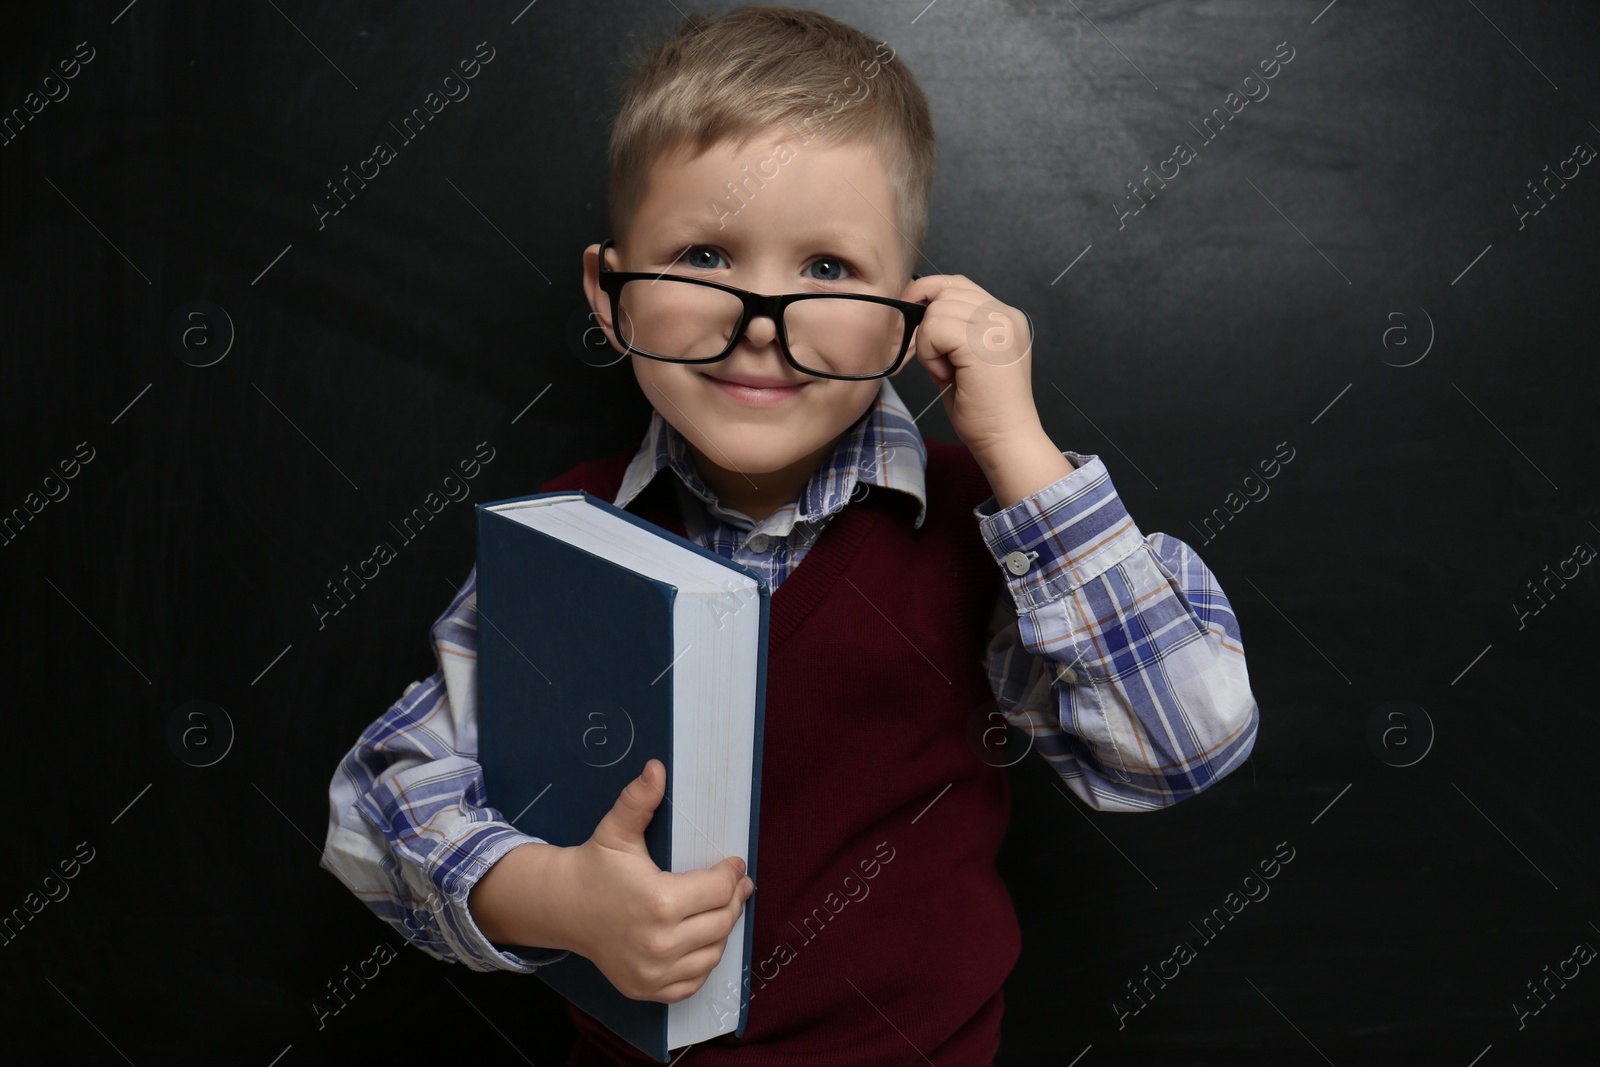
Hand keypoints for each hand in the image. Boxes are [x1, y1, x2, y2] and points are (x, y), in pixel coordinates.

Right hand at [559, 758, 753, 1002]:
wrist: (564, 907)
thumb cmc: (596, 866)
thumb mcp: (617, 829)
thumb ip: (639, 799)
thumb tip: (657, 768)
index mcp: (658, 902)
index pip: (719, 889)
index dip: (732, 873)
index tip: (734, 864)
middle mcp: (658, 943)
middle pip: (722, 921)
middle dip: (733, 900)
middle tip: (735, 885)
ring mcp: (653, 971)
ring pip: (714, 953)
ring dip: (722, 930)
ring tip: (718, 908)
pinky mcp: (647, 988)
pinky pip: (694, 981)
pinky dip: (703, 961)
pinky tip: (700, 938)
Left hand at [900, 274, 1042, 458]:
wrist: (1004, 440)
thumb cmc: (983, 409)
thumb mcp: (965, 358)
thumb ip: (950, 329)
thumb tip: (916, 311)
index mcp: (1005, 317)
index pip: (958, 284)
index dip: (929, 297)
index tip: (916, 327)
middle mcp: (1006, 315)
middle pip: (945, 290)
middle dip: (927, 324)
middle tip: (935, 361)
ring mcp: (998, 326)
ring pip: (937, 309)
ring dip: (929, 343)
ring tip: (946, 371)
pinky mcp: (984, 342)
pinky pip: (935, 329)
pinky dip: (930, 353)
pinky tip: (945, 376)